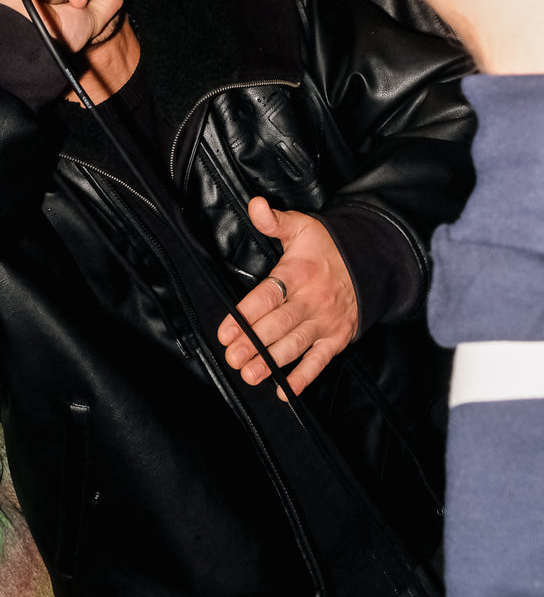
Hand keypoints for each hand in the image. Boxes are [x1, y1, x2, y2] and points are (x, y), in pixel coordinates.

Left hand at [217, 197, 358, 394]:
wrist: (371, 261)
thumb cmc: (327, 247)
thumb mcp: (302, 227)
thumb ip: (274, 220)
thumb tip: (254, 205)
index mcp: (298, 274)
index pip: (268, 296)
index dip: (245, 315)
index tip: (226, 331)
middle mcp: (312, 300)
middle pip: (279, 325)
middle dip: (254, 343)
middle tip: (233, 357)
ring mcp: (326, 322)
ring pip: (296, 345)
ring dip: (272, 362)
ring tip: (250, 374)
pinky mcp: (337, 338)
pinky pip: (320, 362)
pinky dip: (303, 378)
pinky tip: (285, 391)